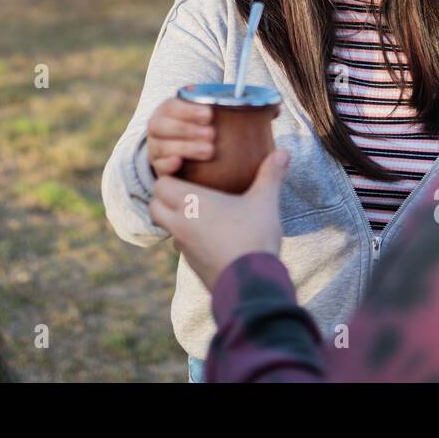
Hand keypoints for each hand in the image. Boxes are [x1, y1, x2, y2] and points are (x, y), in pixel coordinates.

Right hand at [146, 93, 215, 177]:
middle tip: (211, 134)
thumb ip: (214, 108)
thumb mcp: (203, 115)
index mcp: (167, 111)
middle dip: (187, 129)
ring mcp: (155, 148)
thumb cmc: (199, 128)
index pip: (171, 106)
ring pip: (161, 146)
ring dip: (185, 148)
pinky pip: (158, 166)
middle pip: (162, 126)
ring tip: (208, 151)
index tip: (209, 115)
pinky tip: (178, 162)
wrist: (182, 153)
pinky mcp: (158, 167)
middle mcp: (157, 128)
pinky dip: (167, 164)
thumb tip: (241, 101)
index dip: (189, 110)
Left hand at [149, 149, 288, 289]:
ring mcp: (184, 247)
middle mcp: (180, 224)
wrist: (251, 285)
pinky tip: (211, 236)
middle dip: (165, 197)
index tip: (183, 172)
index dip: (168, 177)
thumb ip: (271, 175)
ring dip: (176, 219)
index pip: (160, 185)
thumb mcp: (265, 202)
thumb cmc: (253, 237)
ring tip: (198, 212)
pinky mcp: (192, 265)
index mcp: (190, 203)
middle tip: (186, 190)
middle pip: (155, 206)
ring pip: (167, 228)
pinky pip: (182, 247)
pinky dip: (189, 239)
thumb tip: (283, 152)